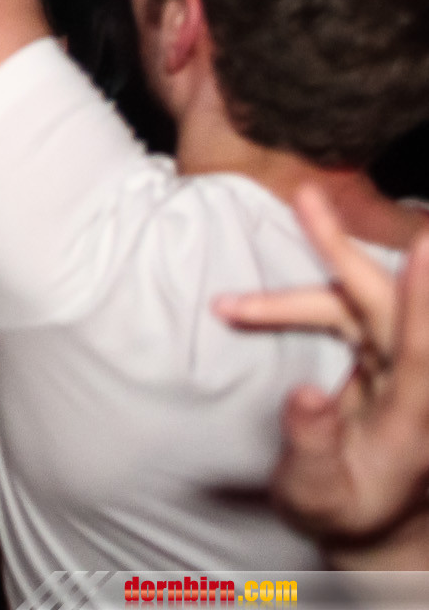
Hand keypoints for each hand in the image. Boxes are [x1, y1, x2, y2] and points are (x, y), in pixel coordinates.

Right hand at [216, 187, 428, 553]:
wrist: (371, 519)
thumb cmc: (341, 511)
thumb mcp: (317, 496)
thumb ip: (311, 446)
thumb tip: (304, 392)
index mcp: (412, 421)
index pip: (422, 352)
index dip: (423, 300)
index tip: (425, 248)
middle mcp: (410, 382)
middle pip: (384, 303)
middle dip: (345, 248)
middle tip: (307, 195)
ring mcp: (395, 363)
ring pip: (358, 298)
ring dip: (326, 255)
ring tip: (302, 203)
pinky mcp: (378, 353)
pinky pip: (344, 307)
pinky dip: (307, 286)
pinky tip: (299, 250)